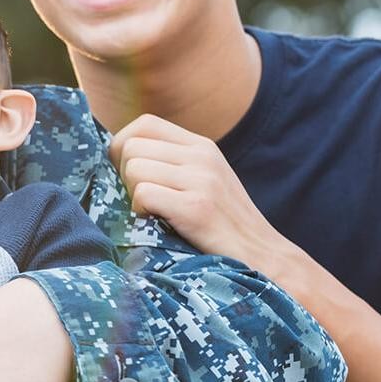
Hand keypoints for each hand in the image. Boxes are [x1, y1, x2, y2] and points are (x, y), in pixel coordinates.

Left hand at [108, 114, 292, 273]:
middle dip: (123, 174)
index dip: (123, 146)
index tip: (128, 175)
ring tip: (153, 212)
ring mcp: (202, 180)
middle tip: (141, 200)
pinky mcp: (197, 207)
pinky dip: (140, 211)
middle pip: (131, 146)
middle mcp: (202, 156)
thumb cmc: (222, 224)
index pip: (143, 124)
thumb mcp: (203, 179)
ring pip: (133, 169)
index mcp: (201, 146)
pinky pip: (144, 194)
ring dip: (132, 194)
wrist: (263, 257)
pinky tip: (158, 223)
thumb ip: (170, 162)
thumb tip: (117, 154)